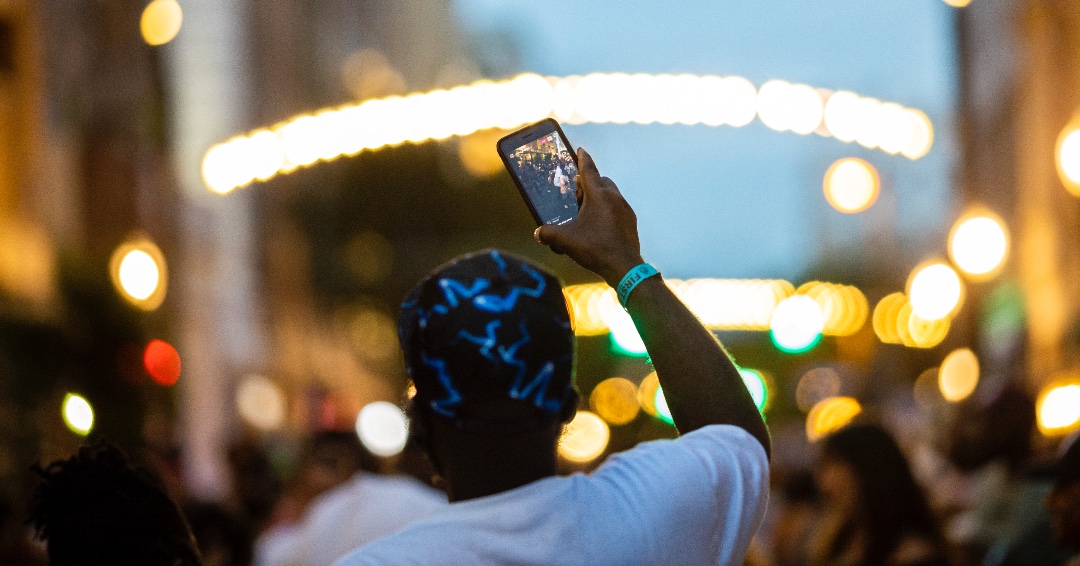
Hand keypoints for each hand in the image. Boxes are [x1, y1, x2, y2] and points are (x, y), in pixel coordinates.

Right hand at [535, 148, 644, 286]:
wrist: (624, 267)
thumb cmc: (595, 248)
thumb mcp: (566, 240)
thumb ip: (548, 234)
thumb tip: (538, 233)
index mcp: (598, 195)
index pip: (588, 170)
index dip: (582, 159)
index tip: (580, 150)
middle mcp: (614, 198)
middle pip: (601, 181)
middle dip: (589, 183)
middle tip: (577, 193)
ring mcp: (625, 209)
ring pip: (610, 195)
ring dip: (599, 198)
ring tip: (586, 211)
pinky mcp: (630, 222)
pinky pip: (617, 209)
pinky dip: (608, 211)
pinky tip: (599, 226)